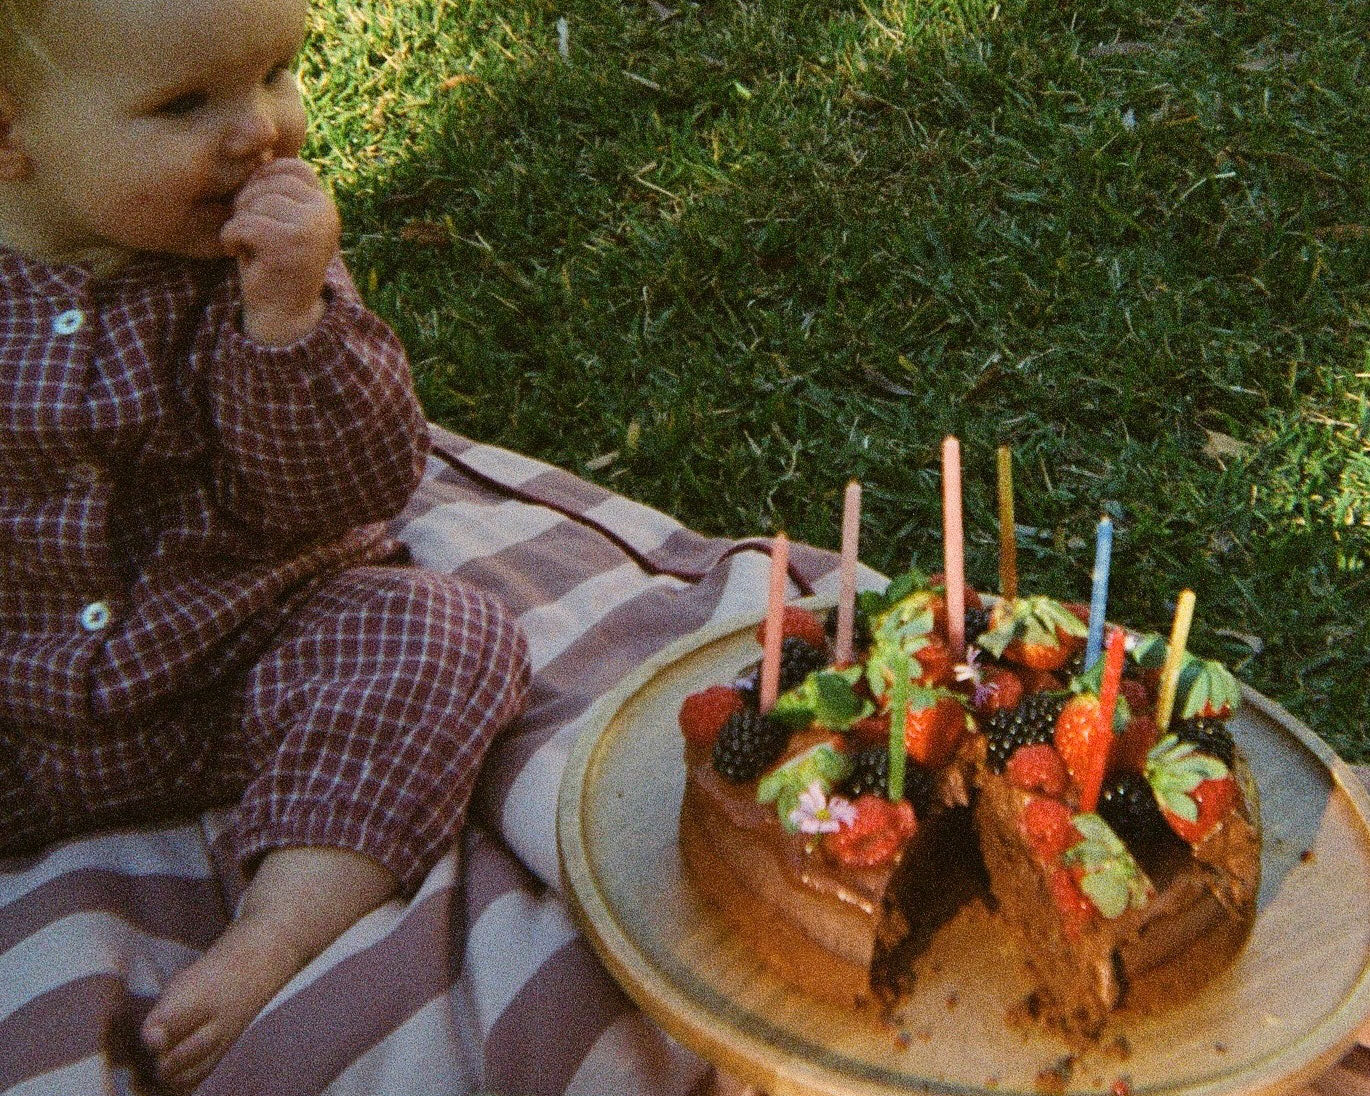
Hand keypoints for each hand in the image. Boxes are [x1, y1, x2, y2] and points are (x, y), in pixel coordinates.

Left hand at [220, 157, 340, 345]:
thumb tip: (253, 134)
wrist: (282, 314)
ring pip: (256, 202)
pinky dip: (231, 238)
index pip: (290, 167)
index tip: (259, 213)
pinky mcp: (290, 245)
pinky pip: (245, 223)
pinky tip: (238, 254)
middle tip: (251, 234)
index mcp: (325, 204)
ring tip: (248, 246)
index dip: (263, 182)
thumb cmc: (271, 262)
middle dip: (247, 203)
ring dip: (239, 223)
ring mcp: (311, 229)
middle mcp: (326, 213)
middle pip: (269, 182)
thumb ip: (276, 187)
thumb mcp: (279, 218)